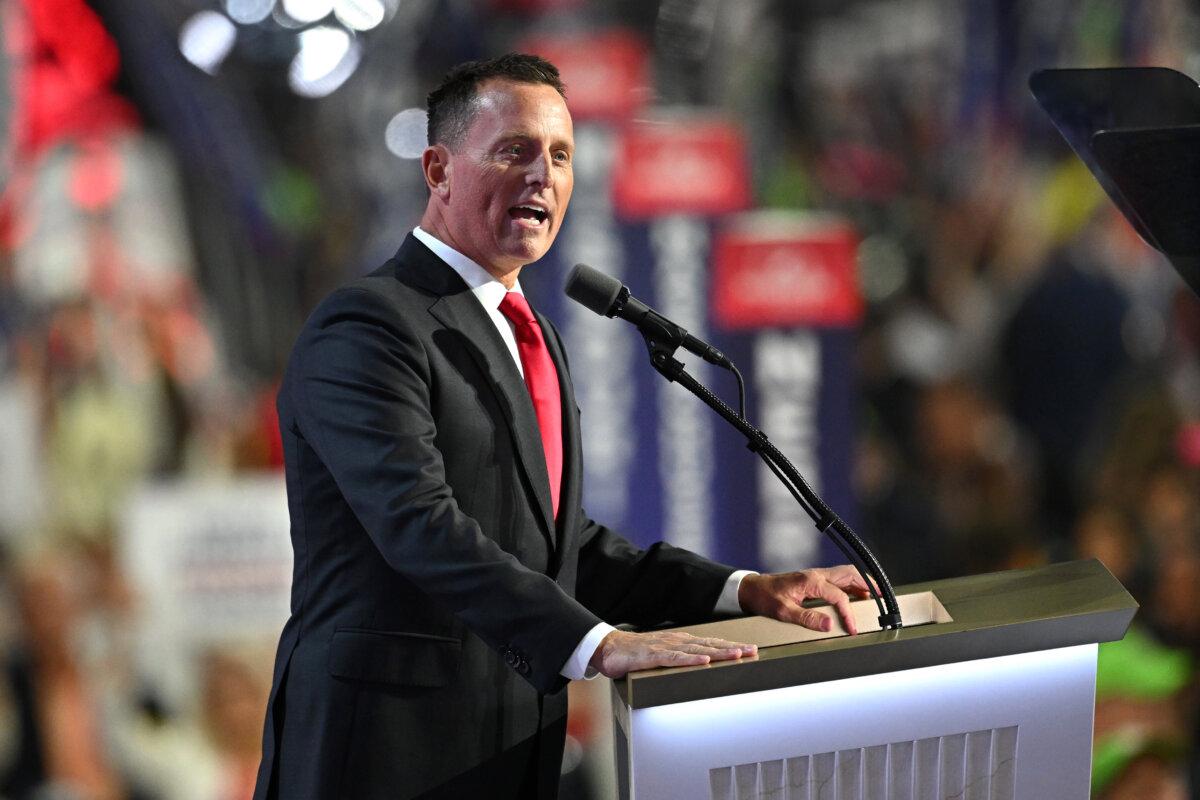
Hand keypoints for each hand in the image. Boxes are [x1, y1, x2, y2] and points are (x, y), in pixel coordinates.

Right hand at [588, 629, 756, 678]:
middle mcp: (676, 641)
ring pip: (696, 650)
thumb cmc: (635, 655)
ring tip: (737, 655)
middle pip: (709, 645)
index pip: (710, 644)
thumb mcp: (661, 657)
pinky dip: (691, 660)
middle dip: (732, 648)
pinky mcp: (653, 655)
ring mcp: (665, 647)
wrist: (608, 648)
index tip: (749, 649)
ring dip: (718, 652)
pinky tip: (704, 661)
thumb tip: (697, 667)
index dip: (730, 646)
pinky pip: (675, 658)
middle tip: (752, 651)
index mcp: (679, 642)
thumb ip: (678, 661)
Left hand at [737, 566, 873, 634]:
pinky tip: (855, 594)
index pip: (838, 596)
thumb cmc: (765, 598)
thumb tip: (828, 624)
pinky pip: (837, 579)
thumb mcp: (783, 612)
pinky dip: (851, 584)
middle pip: (849, 574)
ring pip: (845, 574)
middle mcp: (815, 575)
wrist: (752, 589)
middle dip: (867, 584)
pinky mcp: (813, 580)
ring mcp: (815, 576)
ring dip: (861, 583)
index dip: (848, 613)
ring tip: (874, 595)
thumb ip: (807, 618)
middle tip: (882, 596)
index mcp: (810, 582)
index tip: (853, 628)